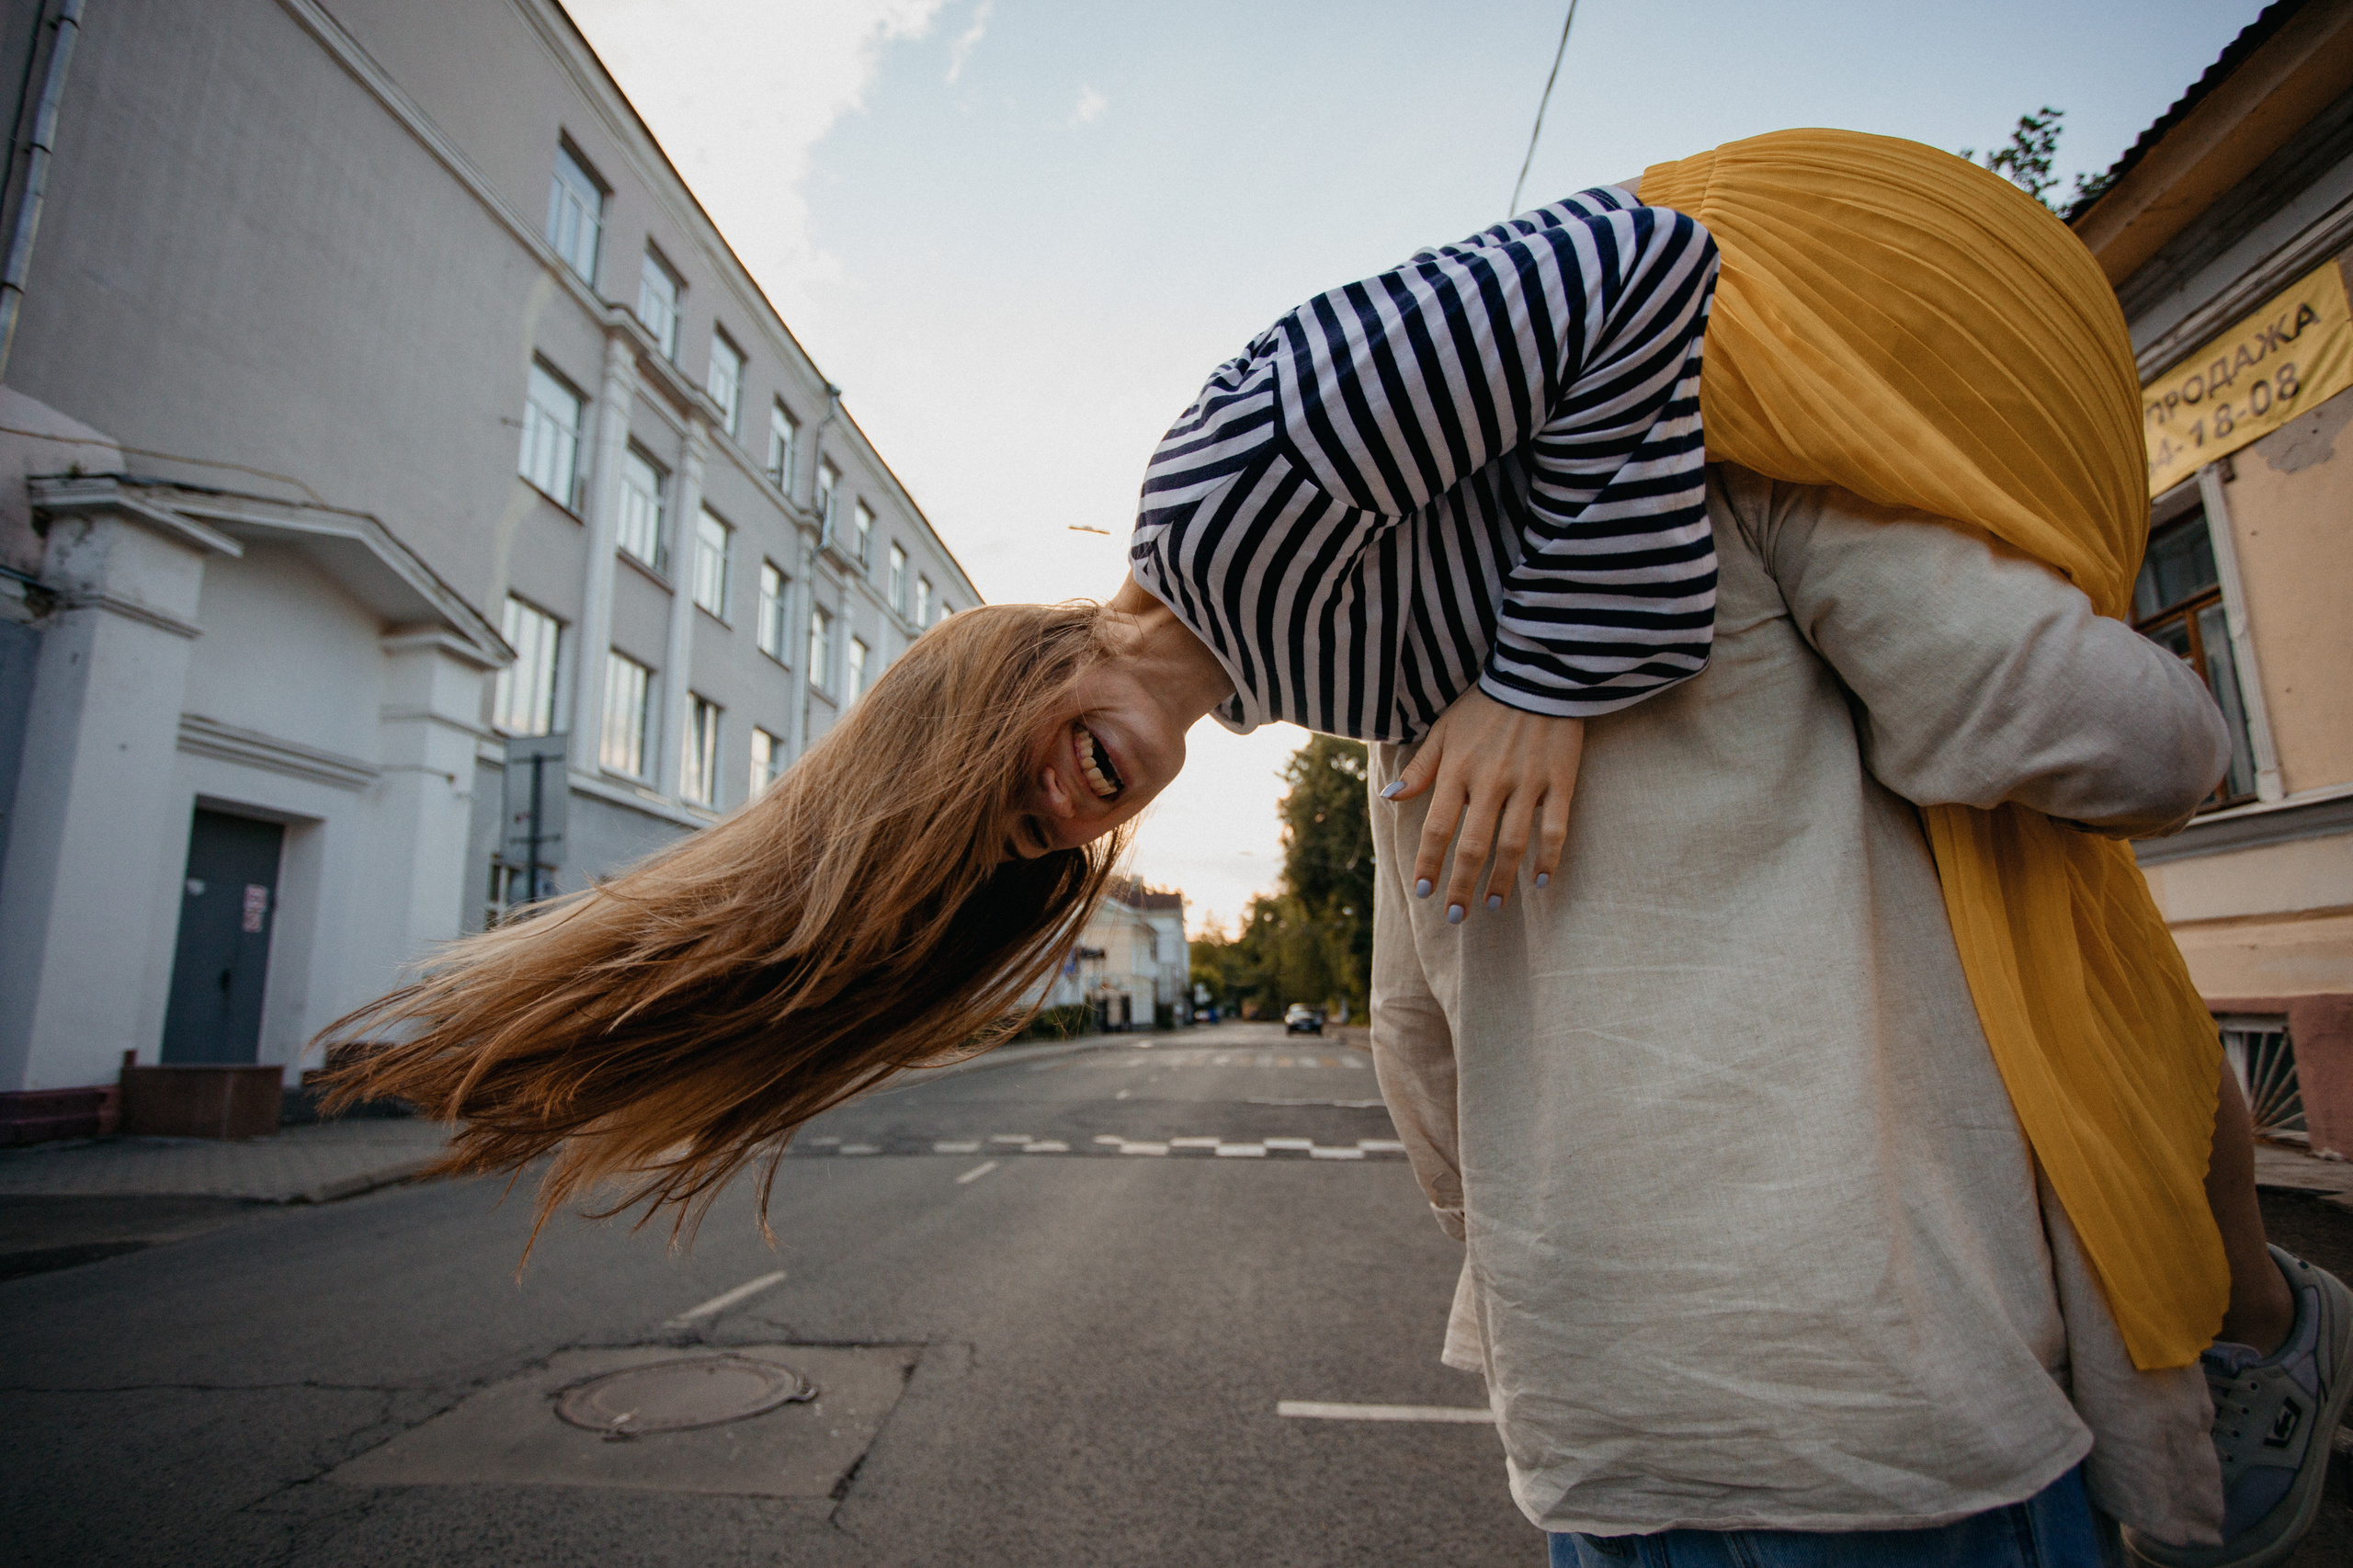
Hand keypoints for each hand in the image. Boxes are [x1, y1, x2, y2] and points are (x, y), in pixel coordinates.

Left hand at [1382, 686, 1581, 922]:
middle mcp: (1489, 781)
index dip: (1429, 864)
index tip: (1424, 893)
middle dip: (1461, 885)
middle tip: (1457, 916)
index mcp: (1457, 770)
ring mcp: (1527, 782)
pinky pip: (1554, 827)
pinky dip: (1548, 858)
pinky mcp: (1560, 779)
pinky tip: (1540, 881)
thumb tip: (1391, 798)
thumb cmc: (1485, 703)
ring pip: (1512, 844)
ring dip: (1501, 880)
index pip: (1437, 828)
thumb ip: (1421, 767)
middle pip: (1472, 846)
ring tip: (1493, 905)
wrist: (1537, 673)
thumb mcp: (1444, 728)